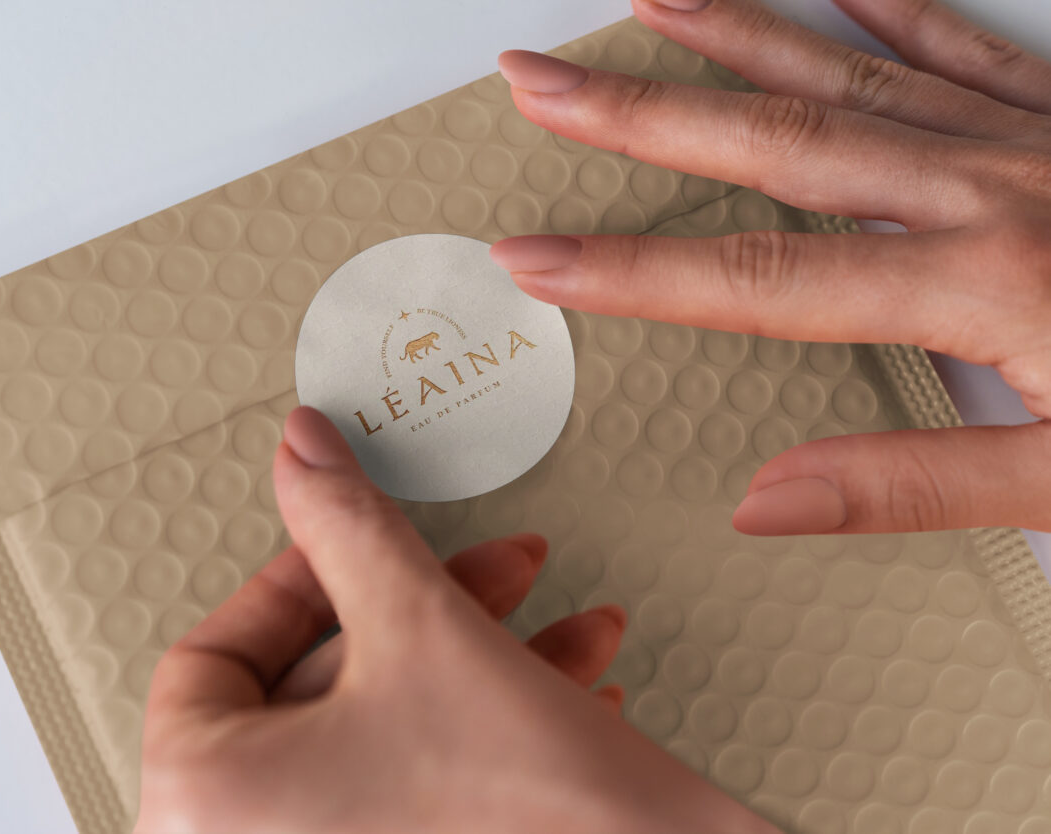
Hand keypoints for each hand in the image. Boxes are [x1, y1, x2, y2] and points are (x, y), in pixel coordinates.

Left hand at [135, 407, 772, 833]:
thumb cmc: (527, 813)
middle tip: (487, 572)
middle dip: (427, 613)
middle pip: (317, 688)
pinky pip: (420, 784)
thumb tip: (303, 452)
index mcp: (207, 801)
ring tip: (557, 632)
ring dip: (478, 660)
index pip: (211, 656)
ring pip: (384, 731)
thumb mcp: (423, 628)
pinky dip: (489, 727)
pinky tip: (571, 691)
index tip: (355, 548)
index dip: (299, 578)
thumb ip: (347, 525)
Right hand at [491, 0, 1050, 535]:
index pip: (757, 278)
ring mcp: (1028, 137)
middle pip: (773, 140)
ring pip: (849, 68)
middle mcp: (988, 187)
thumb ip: (911, 485)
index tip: (536, 256)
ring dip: (735, 34)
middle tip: (542, 76)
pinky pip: (962, 44)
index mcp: (981, 281)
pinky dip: (889, 5)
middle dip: (639, 111)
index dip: (631, 270)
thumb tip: (763, 502)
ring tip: (647, 2)